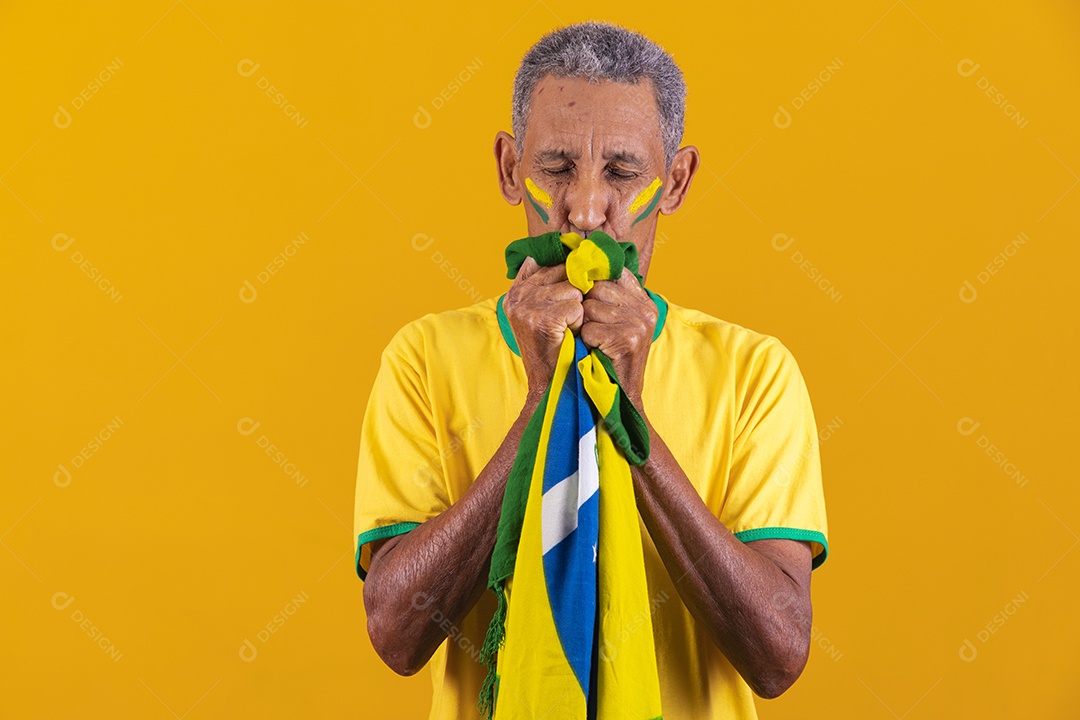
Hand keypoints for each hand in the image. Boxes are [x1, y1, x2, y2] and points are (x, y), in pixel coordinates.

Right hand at [503, 257, 583, 399]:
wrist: (552, 384)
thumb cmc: (557, 347)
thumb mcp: (544, 310)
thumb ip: (547, 282)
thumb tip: (555, 252)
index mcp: (516, 291)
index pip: (549, 262)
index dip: (569, 272)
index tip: (576, 287)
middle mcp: (517, 296)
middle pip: (565, 272)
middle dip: (576, 294)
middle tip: (569, 320)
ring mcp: (526, 307)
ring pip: (573, 289)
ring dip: (579, 310)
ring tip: (569, 329)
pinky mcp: (541, 319)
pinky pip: (577, 306)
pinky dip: (579, 323)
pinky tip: (570, 336)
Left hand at [579, 267, 656, 406]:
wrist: (620, 396)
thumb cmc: (609, 356)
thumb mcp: (614, 321)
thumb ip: (606, 294)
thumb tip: (576, 258)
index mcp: (643, 300)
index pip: (613, 270)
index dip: (592, 277)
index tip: (578, 285)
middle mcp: (645, 308)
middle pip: (597, 287)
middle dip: (584, 306)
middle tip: (586, 326)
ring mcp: (639, 323)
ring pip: (590, 308)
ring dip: (583, 326)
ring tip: (592, 340)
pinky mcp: (628, 339)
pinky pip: (590, 329)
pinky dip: (586, 341)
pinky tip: (594, 350)